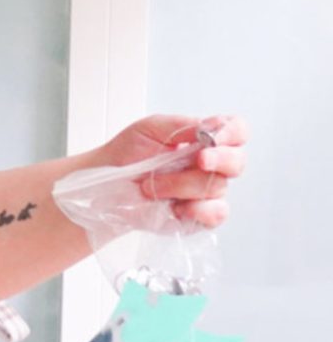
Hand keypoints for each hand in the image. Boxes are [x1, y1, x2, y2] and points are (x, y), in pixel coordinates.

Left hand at [97, 113, 248, 229]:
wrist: (104, 185)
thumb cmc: (127, 154)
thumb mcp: (151, 128)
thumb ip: (185, 125)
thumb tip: (212, 127)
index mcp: (205, 141)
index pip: (237, 132)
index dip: (233, 133)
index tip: (214, 136)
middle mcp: (211, 166)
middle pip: (237, 162)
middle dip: (220, 159)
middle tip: (198, 159)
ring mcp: (205, 193)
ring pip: (217, 187)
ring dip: (181, 185)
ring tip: (150, 185)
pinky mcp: (198, 217)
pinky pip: (216, 214)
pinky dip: (198, 210)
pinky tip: (176, 206)